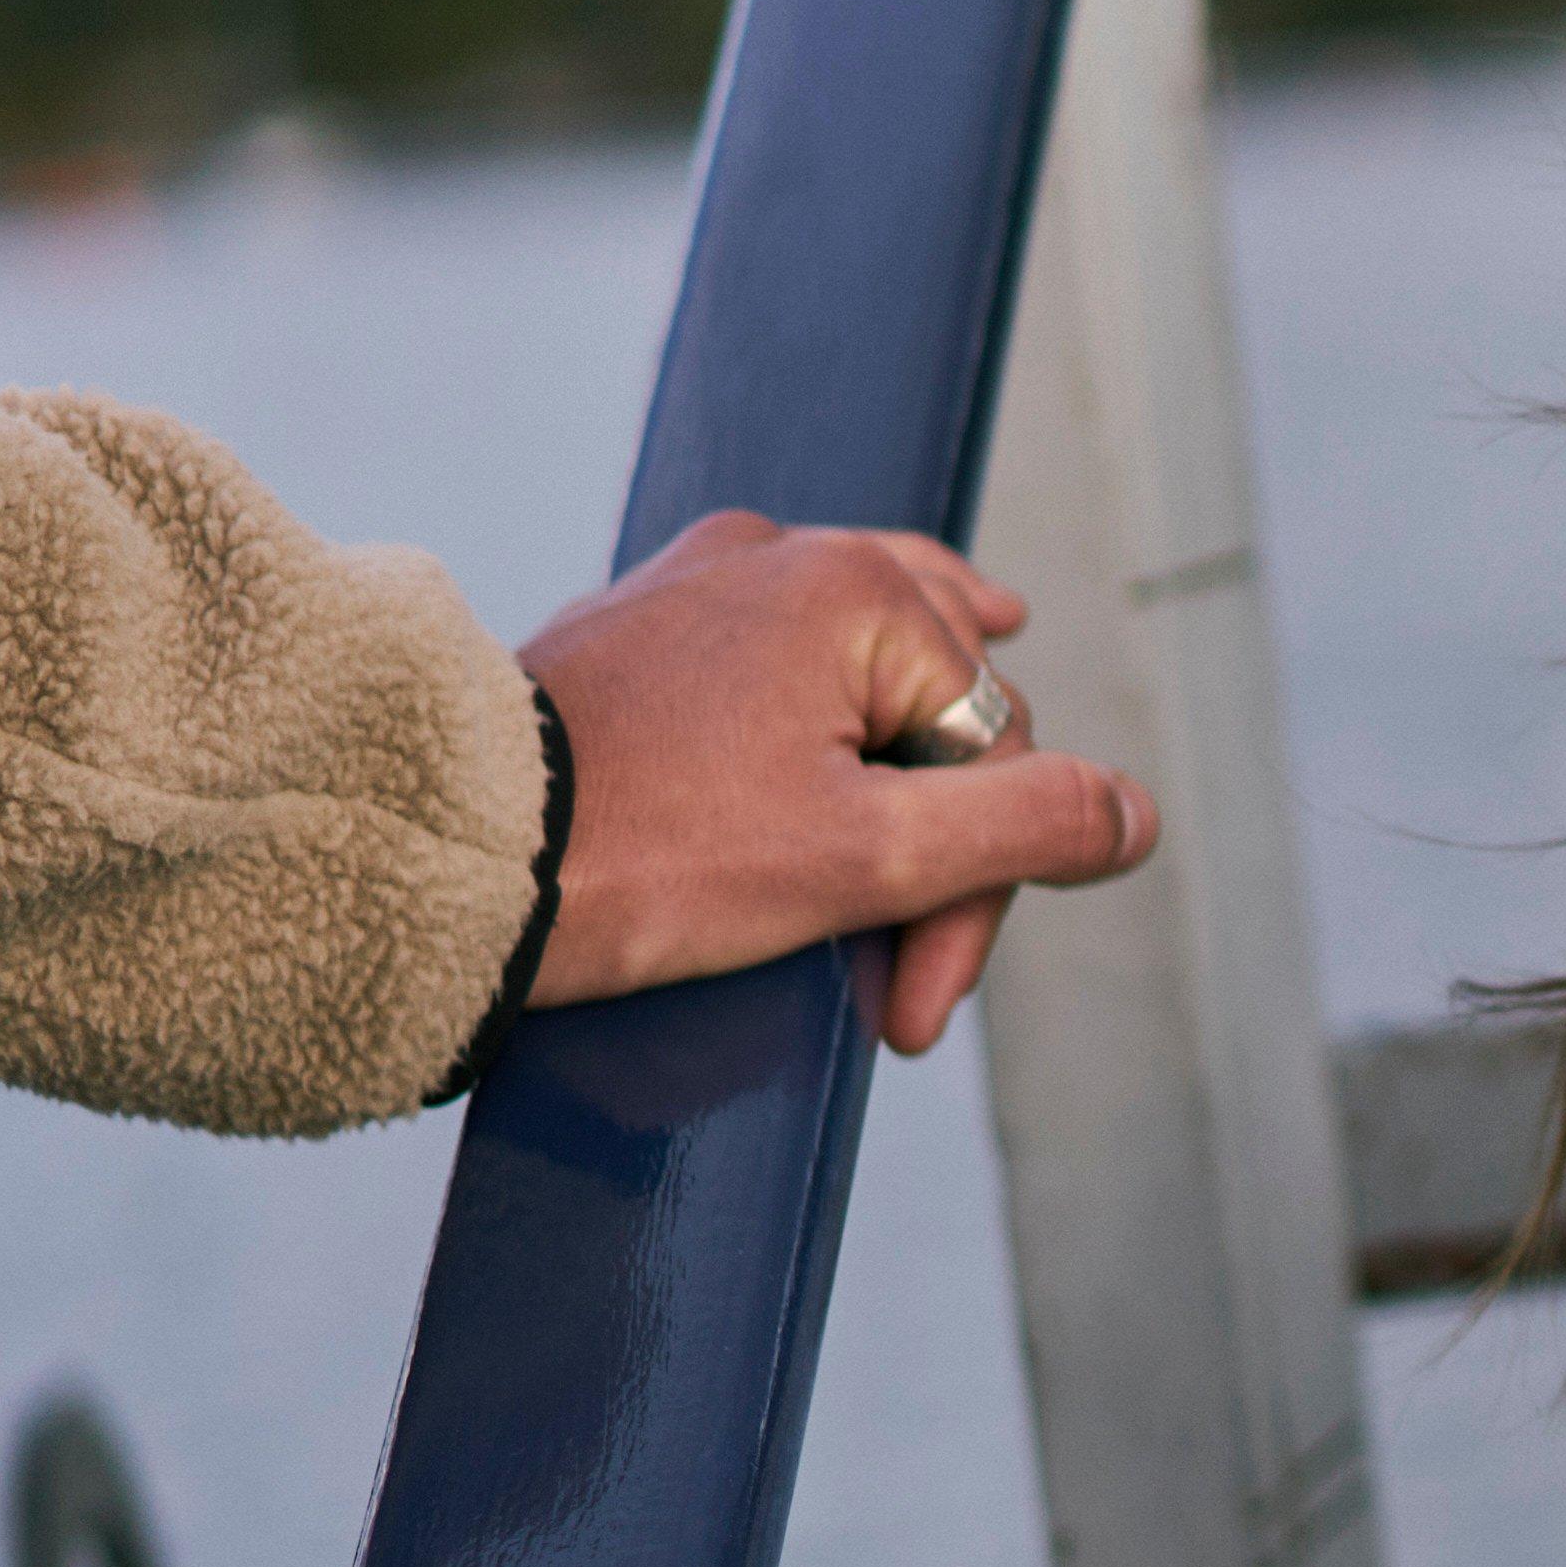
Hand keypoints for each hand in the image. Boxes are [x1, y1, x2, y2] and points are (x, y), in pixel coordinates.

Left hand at [515, 513, 1155, 1053]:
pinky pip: (765, 658)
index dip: (973, 896)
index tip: (905, 1011)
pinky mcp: (629, 630)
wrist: (427, 855)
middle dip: (937, 837)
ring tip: (952, 736)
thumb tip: (1138, 817)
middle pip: (935, 697)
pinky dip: (811, 711)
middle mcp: (781, 555)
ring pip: (856, 657)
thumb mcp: (867, 860)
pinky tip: (827, 712)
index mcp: (857, 591)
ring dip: (898, 743)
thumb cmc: (645, 859)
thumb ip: (1027, 828)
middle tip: (899, 971)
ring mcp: (695, 584)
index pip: (992, 755)